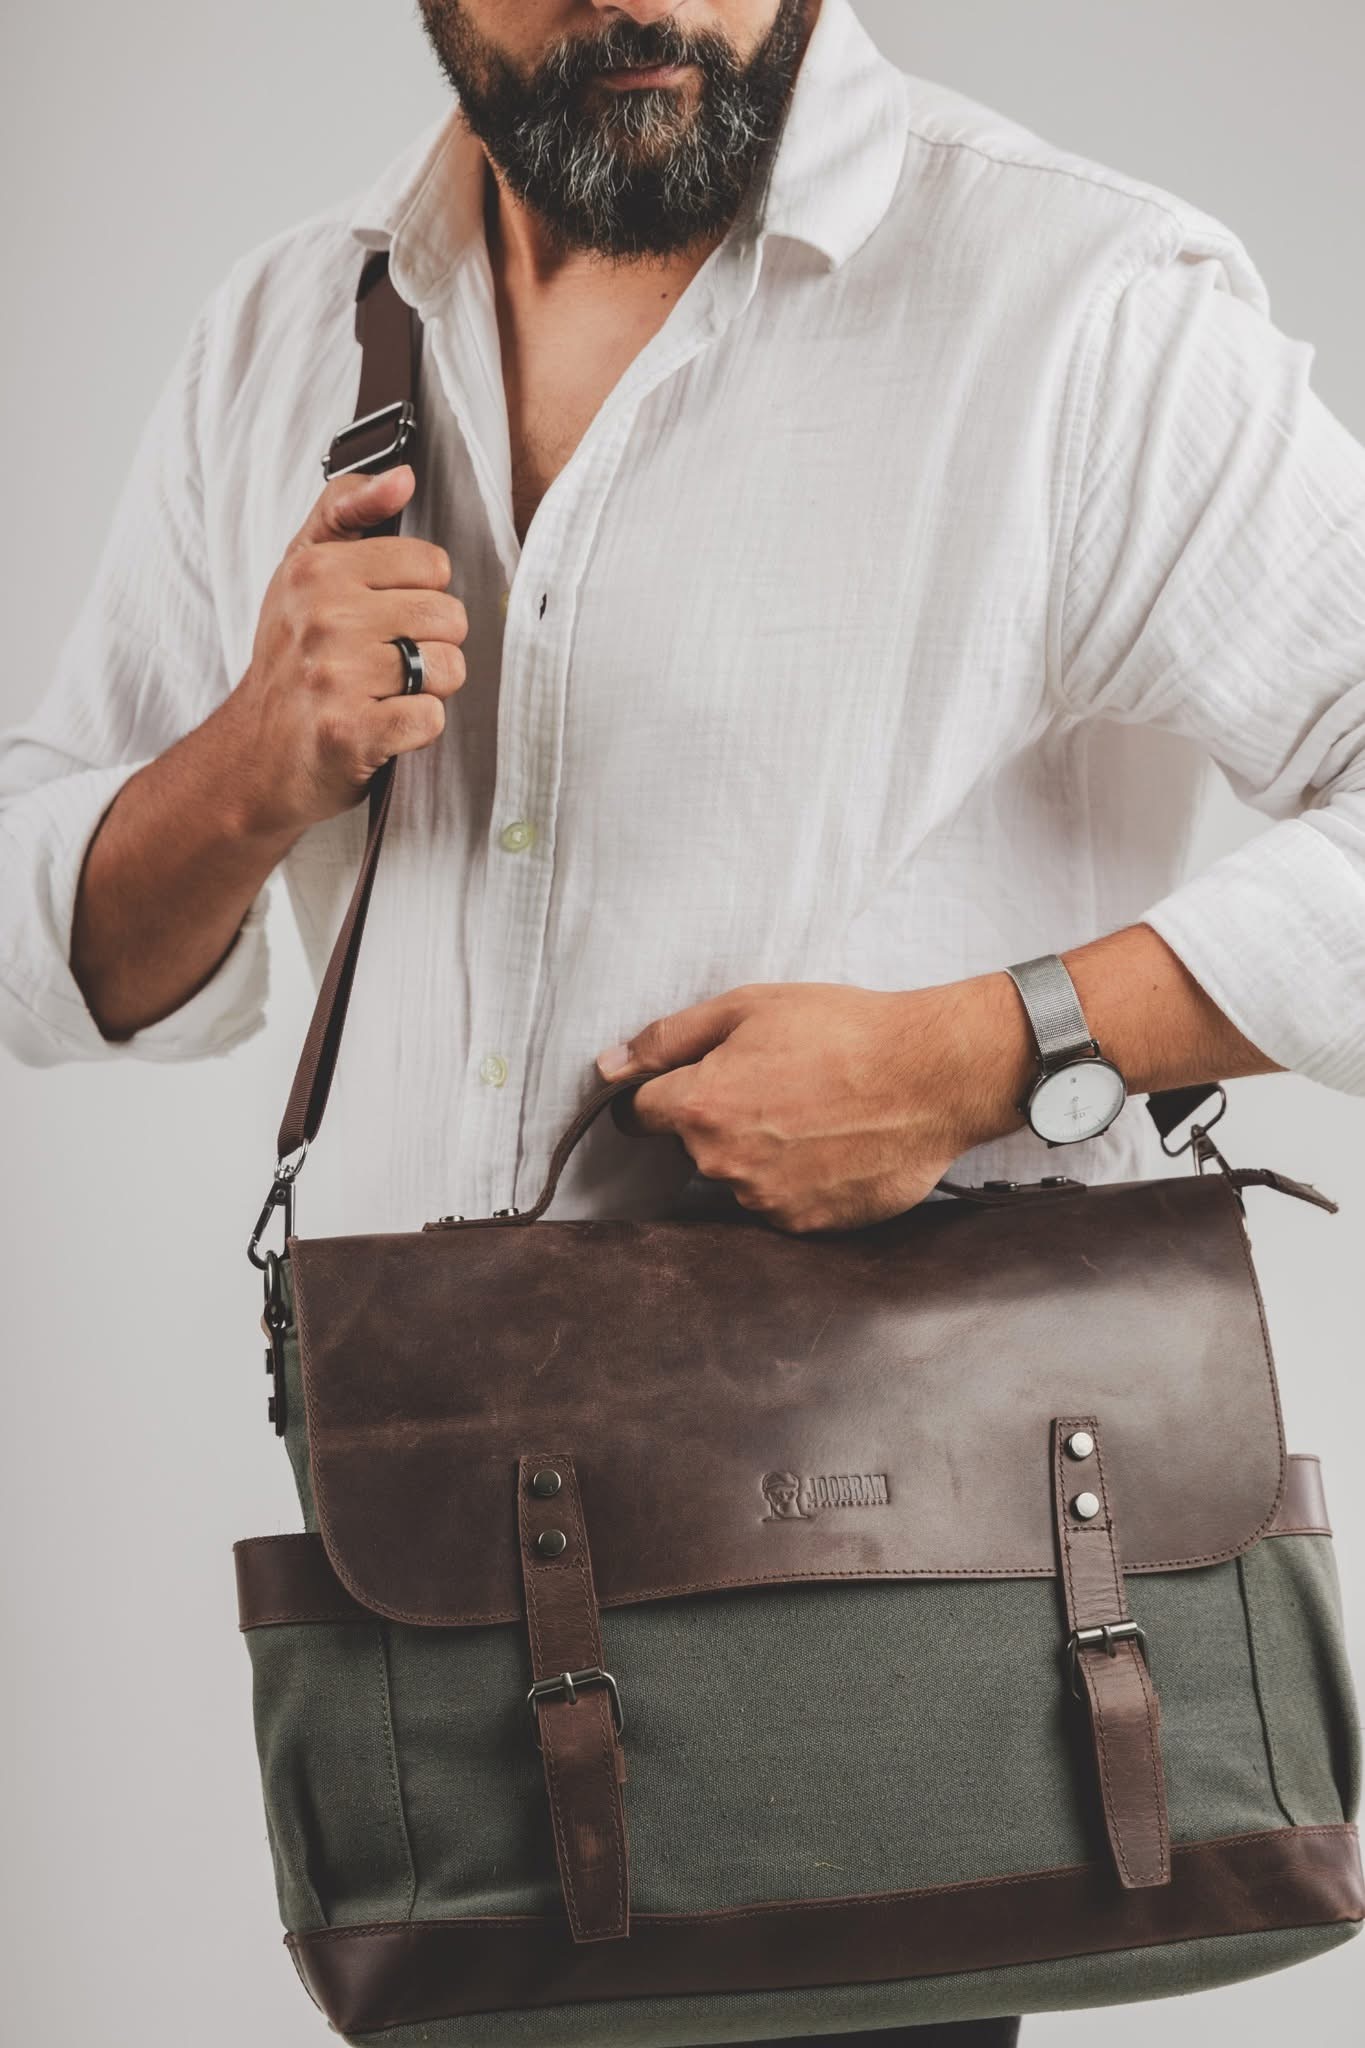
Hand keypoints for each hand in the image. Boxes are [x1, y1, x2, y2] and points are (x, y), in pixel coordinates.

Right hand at [221, 464, 467, 836]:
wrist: (254, 754)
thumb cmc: (290, 660)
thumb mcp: (302, 569)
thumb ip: (349, 510)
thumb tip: (402, 475)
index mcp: (318, 571)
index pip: (432, 565)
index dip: (419, 595)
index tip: (384, 617)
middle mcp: (324, 618)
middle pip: (449, 616)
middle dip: (431, 644)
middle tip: (387, 663)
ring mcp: (336, 678)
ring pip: (448, 668)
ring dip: (429, 689)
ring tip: (387, 694)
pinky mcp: (351, 734)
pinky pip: (431, 719)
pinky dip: (417, 730)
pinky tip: (384, 727)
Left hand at [596, 978, 1033, 1231]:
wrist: (932, 1075)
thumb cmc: (844, 1030)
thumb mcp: (749, 1007)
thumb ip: (667, 1039)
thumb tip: (606, 1066)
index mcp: (700, 1106)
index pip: (637, 1114)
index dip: (659, 1094)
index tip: (687, 1084)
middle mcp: (723, 1163)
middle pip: (692, 1146)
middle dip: (717, 1120)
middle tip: (776, 1084)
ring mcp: (764, 1200)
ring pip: (737, 1177)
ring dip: (759, 1152)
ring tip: (813, 1114)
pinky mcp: (806, 1226)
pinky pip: (780, 1204)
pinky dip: (797, 1179)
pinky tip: (832, 1146)